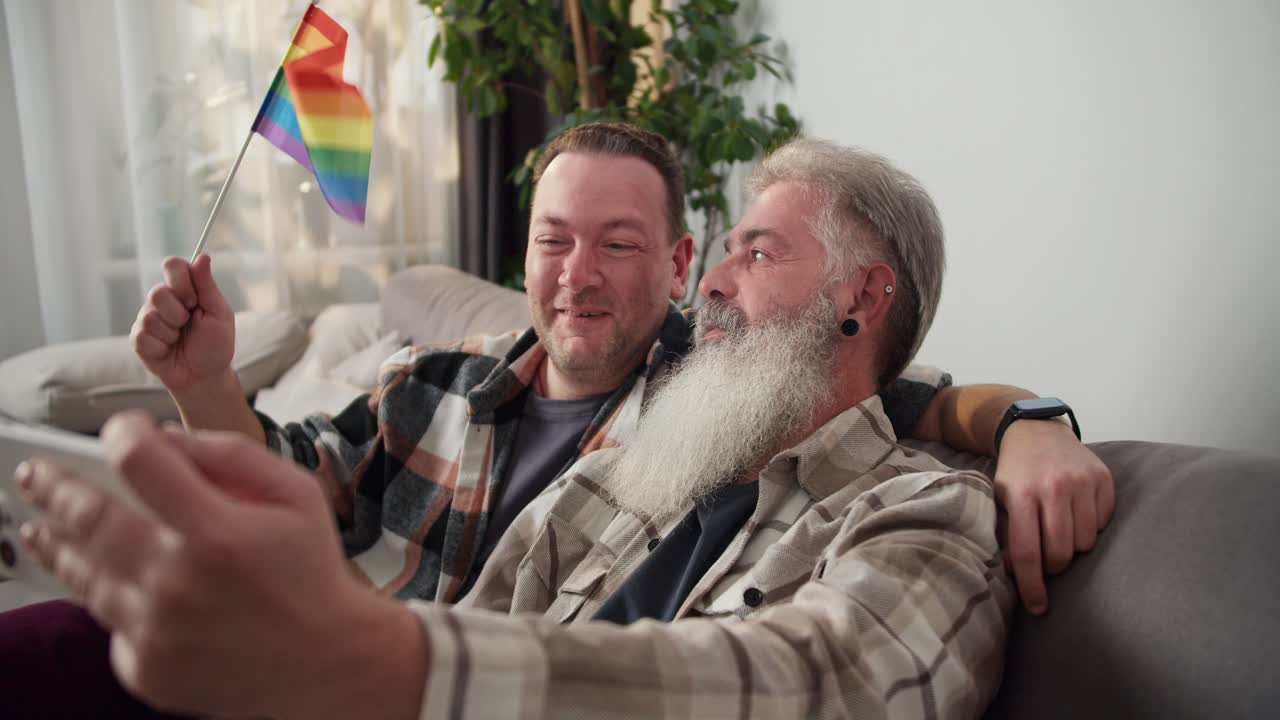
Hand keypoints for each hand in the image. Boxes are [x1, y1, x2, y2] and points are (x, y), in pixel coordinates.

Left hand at [15, 412, 426, 718]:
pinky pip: (108, 622)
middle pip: (88, 518)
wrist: (329, 664)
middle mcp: (178, 582)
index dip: (122, 434)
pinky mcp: (147, 669)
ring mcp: (156, 632)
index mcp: (218, 533)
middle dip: (54, 486)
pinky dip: (110, 597)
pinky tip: (112, 582)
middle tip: (35, 472)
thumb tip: (167, 440)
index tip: (122, 430)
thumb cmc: (312, 573)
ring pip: (82, 575)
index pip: (140, 462)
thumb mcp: (297, 494)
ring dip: (55, 543)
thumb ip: (233, 456)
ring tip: (39, 526)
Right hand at [129, 255, 234, 393]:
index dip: (181, 281)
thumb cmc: (215, 344)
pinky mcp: (138, 339)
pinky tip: (168, 351)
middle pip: (157, 292)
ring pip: (150, 317)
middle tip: (189, 324)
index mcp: (184, 289)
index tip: (194, 300)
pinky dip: (162, 347)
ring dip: (171, 333)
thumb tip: (202, 256)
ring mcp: (147, 319)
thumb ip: (207, 285)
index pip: (172, 265)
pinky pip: (143, 337)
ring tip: (180, 340)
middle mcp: (162, 300)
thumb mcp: (219, 314)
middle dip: (178, 313)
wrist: (204, 376)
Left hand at [993, 419, 1114, 614]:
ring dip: (1073, 547)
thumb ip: (1007, 534)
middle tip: (1048, 561)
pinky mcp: (1103, 478)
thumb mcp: (1000, 498)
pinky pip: (1103, 524)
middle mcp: (1054, 487)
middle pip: (1061, 552)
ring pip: (1086, 542)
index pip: (1028, 552)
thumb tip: (1015, 574)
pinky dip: (1091, 528)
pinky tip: (1076, 514)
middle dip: (1054, 567)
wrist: (1036, 431)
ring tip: (1060, 531)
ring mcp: (1081, 481)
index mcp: (1022, 494)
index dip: (1032, 586)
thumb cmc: (1015, 473)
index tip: (1038, 607)